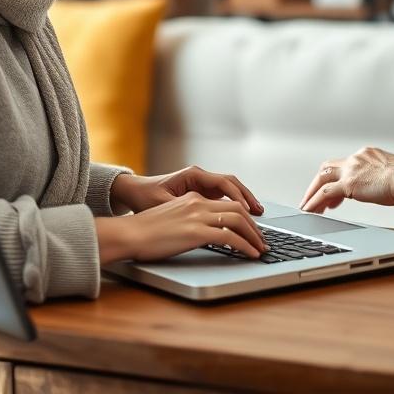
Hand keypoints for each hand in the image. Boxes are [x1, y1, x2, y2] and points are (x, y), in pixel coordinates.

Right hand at [95, 192, 267, 262]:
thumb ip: (188, 221)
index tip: (251, 229)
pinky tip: (250, 254)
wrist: (128, 234)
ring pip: (238, 221)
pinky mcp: (196, 231)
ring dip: (254, 236)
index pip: (226, 203)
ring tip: (261, 249)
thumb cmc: (143, 232)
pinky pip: (229, 237)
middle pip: (237, 209)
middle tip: (262, 240)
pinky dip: (245, 246)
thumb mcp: (170, 219)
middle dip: (254, 225)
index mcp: (191, 199)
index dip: (243, 216)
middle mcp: (197, 203)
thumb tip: (202, 234)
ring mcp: (198, 216)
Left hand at [110, 166, 263, 214]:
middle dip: (247, 198)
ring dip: (243, 201)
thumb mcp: (163, 204)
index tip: (248, 212)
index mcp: (193, 175)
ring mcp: (202, 184)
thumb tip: (204, 218)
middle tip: (259, 214)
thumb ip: (183, 209)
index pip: (223, 183)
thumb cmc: (145, 198)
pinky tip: (242, 217)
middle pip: (232, 185)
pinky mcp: (201, 193)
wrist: (134, 192)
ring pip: (230, 190)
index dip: (238, 198)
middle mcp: (200, 177)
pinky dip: (234, 205)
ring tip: (257, 215)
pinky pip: (223, 197)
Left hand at [299, 146, 393, 213]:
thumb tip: (390, 189)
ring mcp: (351, 170)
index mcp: (367, 155)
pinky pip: (324, 193)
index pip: (344, 164)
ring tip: (307, 207)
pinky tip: (310, 211)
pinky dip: (314, 202)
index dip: (336, 178)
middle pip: (327, 168)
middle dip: (317, 183)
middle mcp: (356, 159)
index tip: (334, 192)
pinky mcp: (348, 184)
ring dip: (312, 194)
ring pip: (321, 179)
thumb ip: (386, 180)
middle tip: (312, 198)